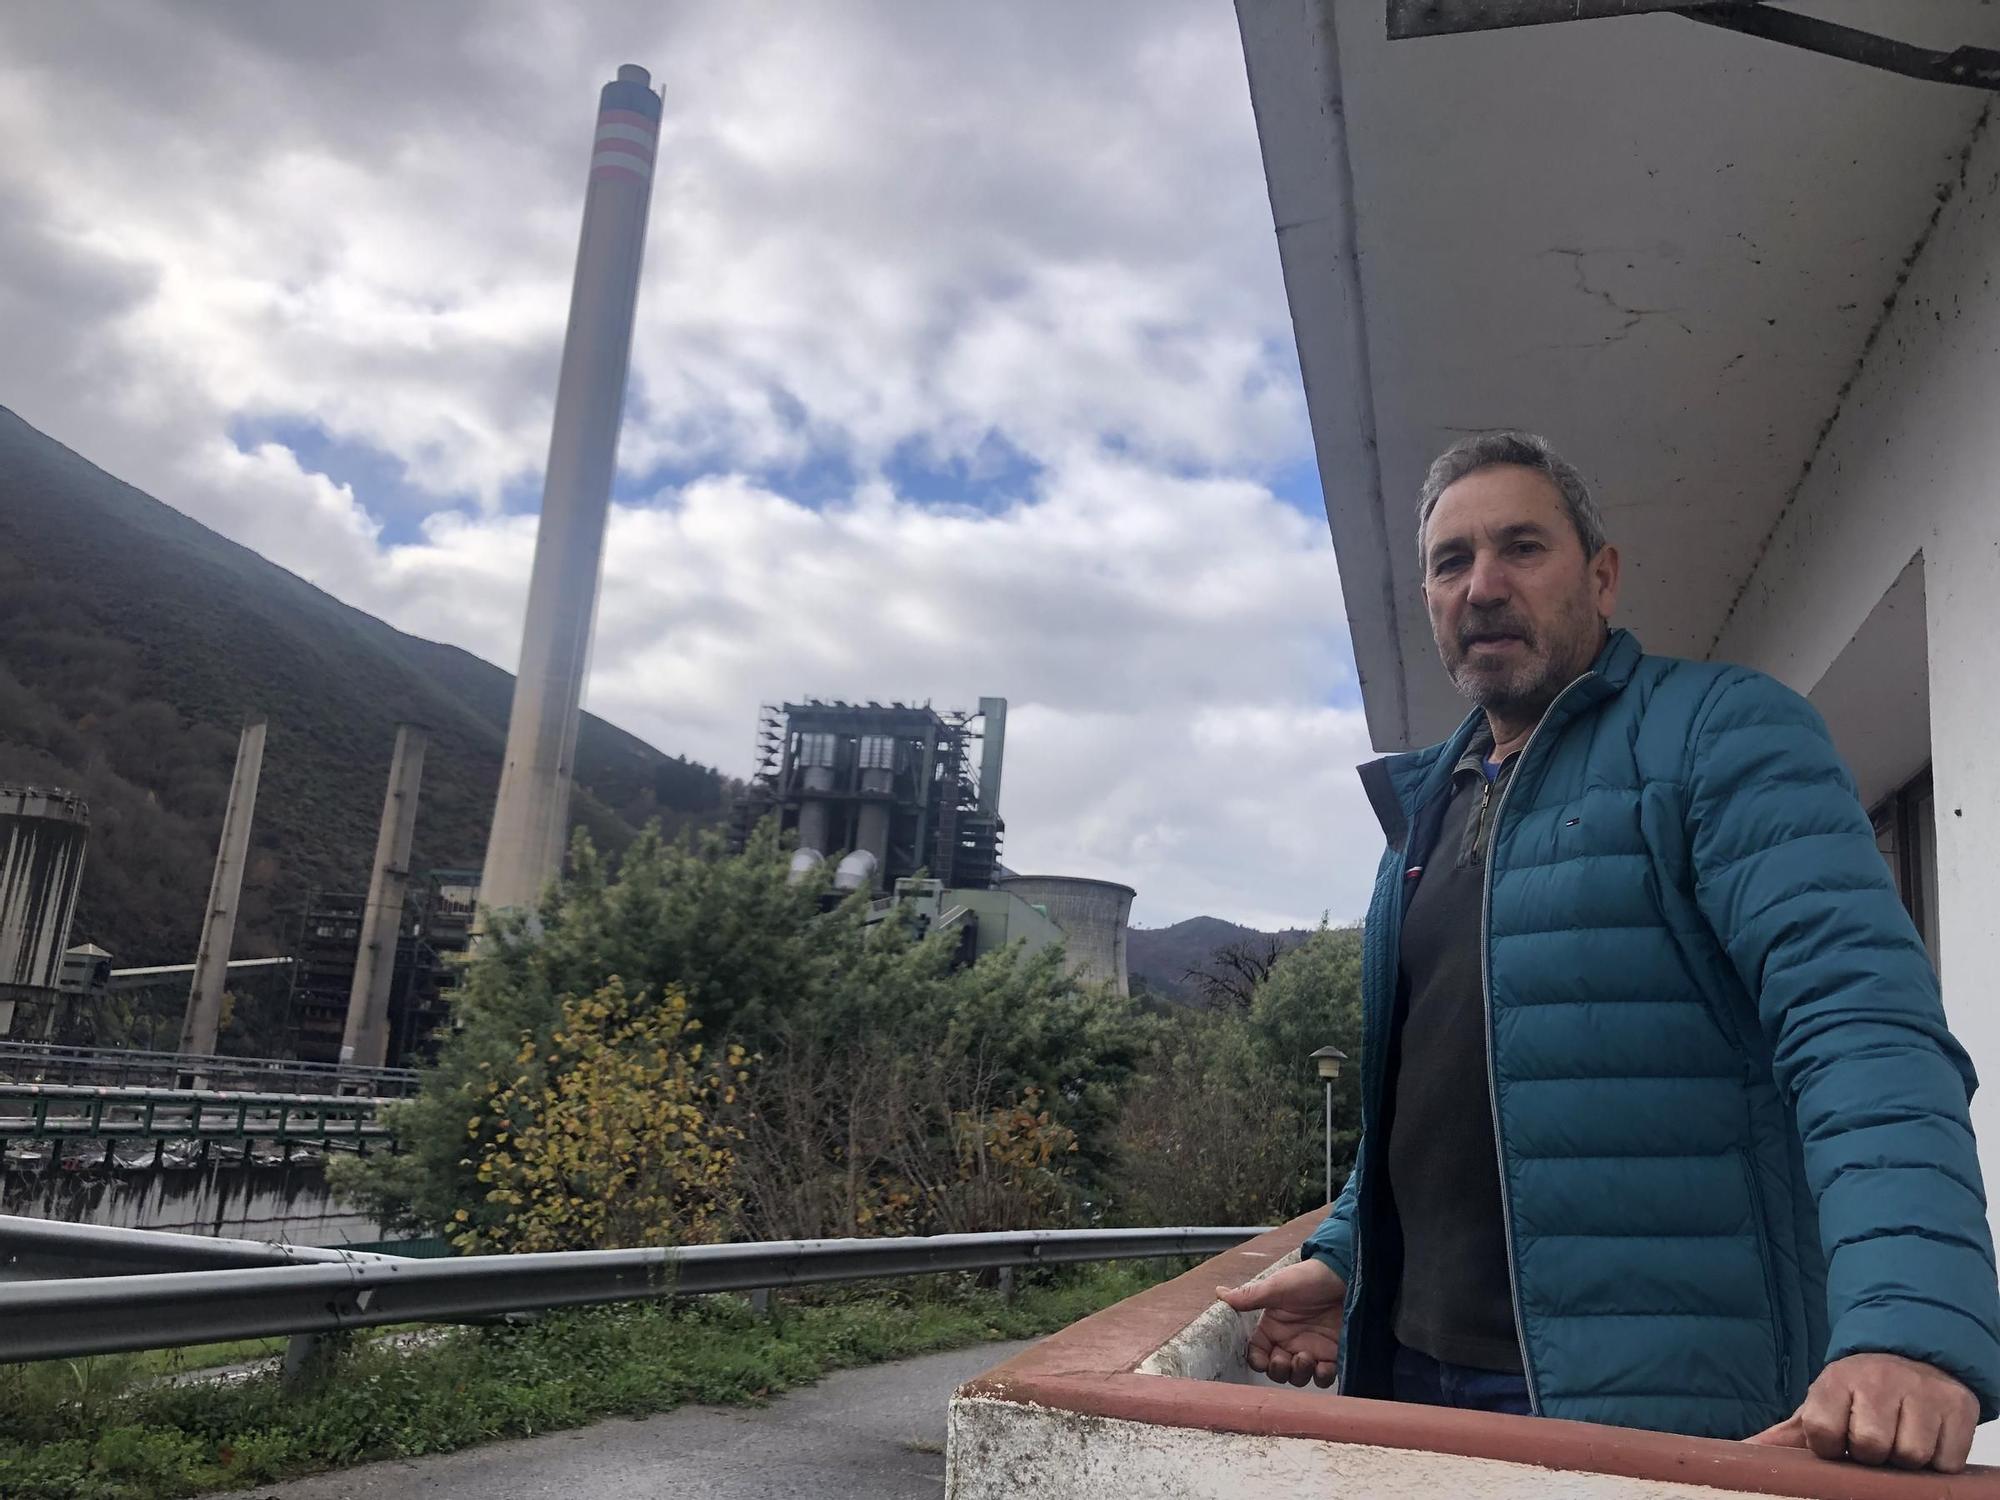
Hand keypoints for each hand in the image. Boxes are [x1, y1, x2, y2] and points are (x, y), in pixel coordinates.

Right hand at [1216, 1256, 1346, 1387]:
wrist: (1346, 1277)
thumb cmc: (1309, 1279)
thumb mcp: (1278, 1287)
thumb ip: (1250, 1296)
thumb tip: (1219, 1293)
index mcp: (1273, 1327)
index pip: (1257, 1353)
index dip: (1258, 1361)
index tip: (1263, 1361)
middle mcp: (1289, 1341)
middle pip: (1277, 1371)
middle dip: (1279, 1371)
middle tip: (1287, 1360)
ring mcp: (1311, 1349)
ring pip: (1298, 1377)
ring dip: (1300, 1374)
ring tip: (1307, 1358)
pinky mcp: (1332, 1355)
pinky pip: (1323, 1377)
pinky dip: (1323, 1376)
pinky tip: (1326, 1365)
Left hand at [1746, 1353, 1978, 1471]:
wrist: (1913, 1356)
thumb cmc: (1860, 1394)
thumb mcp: (1821, 1405)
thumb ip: (1785, 1434)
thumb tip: (1744, 1453)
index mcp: (1836, 1380)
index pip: (1821, 1431)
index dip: (1829, 1446)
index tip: (1837, 1440)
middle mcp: (1879, 1380)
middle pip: (1870, 1447)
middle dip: (1871, 1453)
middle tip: (1874, 1438)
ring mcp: (1922, 1392)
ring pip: (1910, 1456)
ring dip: (1905, 1458)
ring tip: (1899, 1437)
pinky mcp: (1958, 1408)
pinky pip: (1946, 1460)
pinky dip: (1938, 1460)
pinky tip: (1927, 1437)